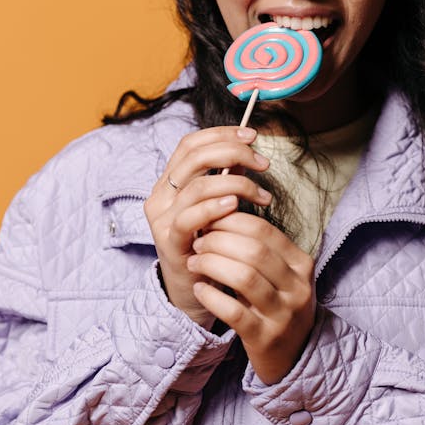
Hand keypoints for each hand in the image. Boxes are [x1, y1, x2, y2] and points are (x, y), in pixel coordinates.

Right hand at [144, 126, 271, 323]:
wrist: (192, 290)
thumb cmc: (208, 246)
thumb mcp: (217, 207)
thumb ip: (225, 180)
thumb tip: (248, 153)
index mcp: (169, 182)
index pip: (190, 144)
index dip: (221, 134)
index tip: (252, 136)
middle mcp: (160, 196)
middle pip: (194, 157)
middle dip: (233, 152)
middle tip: (263, 163)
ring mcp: (161, 219)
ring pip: (196, 186)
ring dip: (237, 184)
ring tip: (262, 195)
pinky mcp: (168, 242)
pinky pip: (188, 218)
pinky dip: (214, 207)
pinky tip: (235, 206)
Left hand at [186, 212, 315, 383]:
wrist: (294, 355)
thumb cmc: (278, 305)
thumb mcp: (281, 274)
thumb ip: (259, 248)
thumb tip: (220, 214)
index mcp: (301, 264)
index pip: (264, 231)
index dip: (231, 221)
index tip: (209, 221)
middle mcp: (297, 287)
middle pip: (254, 251)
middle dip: (218, 242)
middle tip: (198, 242)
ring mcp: (283, 314)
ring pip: (244, 278)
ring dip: (212, 265)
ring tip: (195, 262)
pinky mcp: (265, 337)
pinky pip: (234, 312)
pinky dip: (212, 297)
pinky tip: (200, 289)